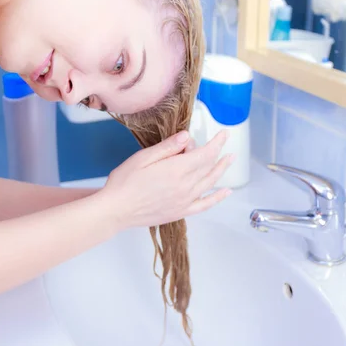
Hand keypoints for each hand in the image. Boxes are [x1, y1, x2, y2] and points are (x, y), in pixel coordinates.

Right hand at [103, 130, 231, 229]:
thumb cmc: (124, 182)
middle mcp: (185, 186)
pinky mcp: (181, 212)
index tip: (223, 134)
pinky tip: (226, 192)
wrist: (116, 210)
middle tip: (223, 141)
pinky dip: (218, 197)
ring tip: (229, 160)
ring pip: (210, 182)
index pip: (204, 154)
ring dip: (221, 170)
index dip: (216, 142)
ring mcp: (185, 201)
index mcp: (176, 170)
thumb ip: (167, 147)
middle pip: (208, 166)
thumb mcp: (143, 158)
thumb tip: (187, 137)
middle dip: (217, 152)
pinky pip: (205, 204)